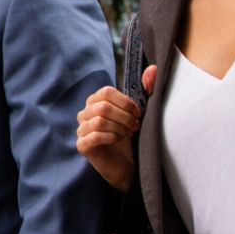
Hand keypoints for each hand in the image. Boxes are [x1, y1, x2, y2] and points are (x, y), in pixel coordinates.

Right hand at [76, 67, 155, 192]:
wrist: (127, 164)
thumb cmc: (130, 135)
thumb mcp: (139, 111)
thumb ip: (146, 89)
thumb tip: (153, 69)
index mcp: (95, 101)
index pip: (105, 92)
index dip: (124, 102)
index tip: (137, 113)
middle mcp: (84, 113)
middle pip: (103, 106)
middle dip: (124, 117)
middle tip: (135, 126)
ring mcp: (81, 130)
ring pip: (99, 121)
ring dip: (119, 127)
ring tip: (129, 133)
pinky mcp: (82, 146)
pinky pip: (94, 136)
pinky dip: (111, 137)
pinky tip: (119, 140)